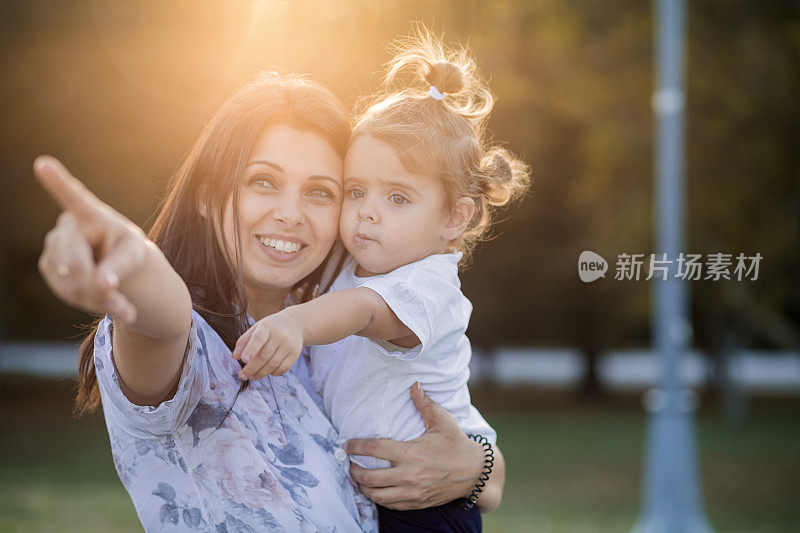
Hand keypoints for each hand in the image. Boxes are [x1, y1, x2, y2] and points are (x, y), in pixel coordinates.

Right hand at [35, 155, 148, 323]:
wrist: (116, 266)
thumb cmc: (128, 250)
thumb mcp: (134, 255)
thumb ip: (120, 266)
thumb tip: (102, 284)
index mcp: (91, 214)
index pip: (73, 197)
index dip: (58, 182)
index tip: (44, 164)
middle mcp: (66, 226)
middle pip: (73, 262)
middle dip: (97, 286)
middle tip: (124, 304)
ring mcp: (53, 247)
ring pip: (70, 282)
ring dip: (99, 299)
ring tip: (123, 305)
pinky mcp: (49, 267)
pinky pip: (67, 292)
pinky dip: (92, 304)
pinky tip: (109, 302)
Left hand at [232, 309, 303, 379]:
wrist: (295, 323)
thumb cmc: (271, 327)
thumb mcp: (256, 328)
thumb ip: (244, 341)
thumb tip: (235, 357)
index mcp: (267, 327)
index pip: (259, 338)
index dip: (251, 350)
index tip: (243, 360)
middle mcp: (280, 335)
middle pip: (264, 356)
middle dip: (251, 368)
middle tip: (242, 376)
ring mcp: (289, 345)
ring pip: (273, 364)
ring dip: (261, 374)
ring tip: (252, 377)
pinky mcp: (295, 354)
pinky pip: (283, 368)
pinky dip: (273, 373)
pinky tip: (266, 372)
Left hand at [345, 382, 485, 510]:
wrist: (475, 473)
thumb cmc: (457, 444)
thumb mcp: (443, 421)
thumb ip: (425, 404)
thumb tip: (413, 385)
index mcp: (413, 453)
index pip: (375, 450)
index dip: (356, 446)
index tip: (347, 444)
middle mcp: (411, 475)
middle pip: (371, 478)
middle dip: (354, 471)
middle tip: (348, 464)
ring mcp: (414, 492)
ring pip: (378, 496)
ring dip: (363, 488)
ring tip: (358, 479)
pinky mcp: (417, 503)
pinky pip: (391, 505)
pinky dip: (379, 498)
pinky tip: (375, 490)